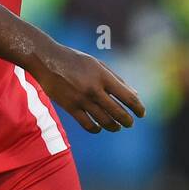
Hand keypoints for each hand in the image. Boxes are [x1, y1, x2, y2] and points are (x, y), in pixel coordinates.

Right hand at [28, 41, 144, 133]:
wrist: (47, 60)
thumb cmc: (75, 60)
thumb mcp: (98, 64)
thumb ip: (117, 79)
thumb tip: (135, 96)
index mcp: (103, 76)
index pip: (127, 97)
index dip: (138, 107)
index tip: (141, 113)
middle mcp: (94, 89)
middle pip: (118, 112)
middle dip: (127, 121)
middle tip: (130, 123)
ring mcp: (81, 99)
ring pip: (104, 121)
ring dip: (114, 127)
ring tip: (116, 127)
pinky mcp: (70, 107)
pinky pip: (87, 124)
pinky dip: (96, 129)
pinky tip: (99, 128)